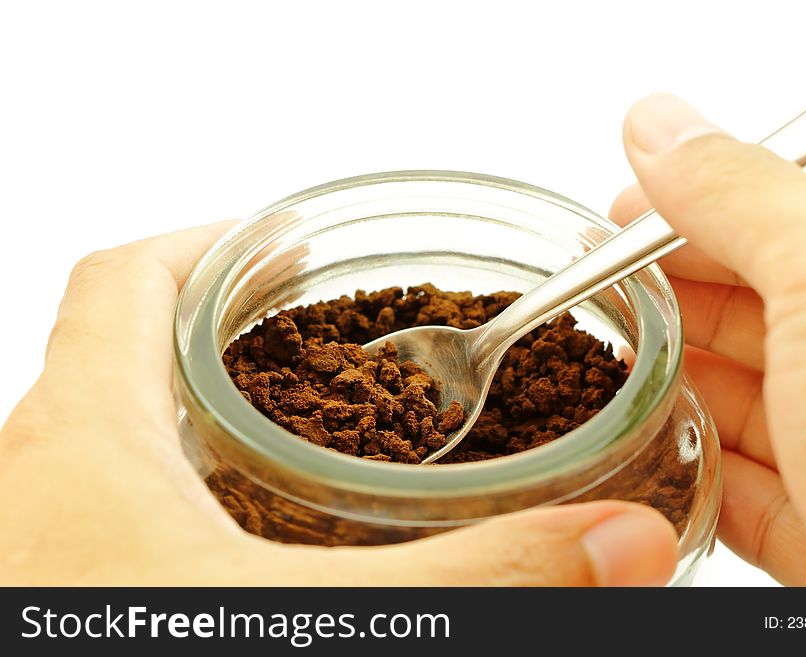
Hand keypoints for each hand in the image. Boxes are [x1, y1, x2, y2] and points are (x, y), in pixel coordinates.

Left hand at [0, 224, 677, 584]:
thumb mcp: (316, 624)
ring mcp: (47, 538)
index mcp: (85, 438)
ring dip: (212, 410)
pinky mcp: (69, 584)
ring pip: (125, 430)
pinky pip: (121, 505)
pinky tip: (261, 528)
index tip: (299, 244)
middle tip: (329, 329)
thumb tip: (625, 544)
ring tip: (311, 417)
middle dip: (234, 324)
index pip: (128, 279)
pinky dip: (192, 487)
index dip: (218, 239)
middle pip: (131, 346)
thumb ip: (477, 580)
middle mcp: (44, 476)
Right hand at [610, 94, 805, 584]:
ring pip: (746, 404)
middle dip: (667, 302)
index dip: (689, 212)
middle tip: (589, 296)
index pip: (783, 222)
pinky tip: (650, 453)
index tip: (613, 221)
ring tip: (598, 370)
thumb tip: (655, 123)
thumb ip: (741, 195)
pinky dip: (691, 468)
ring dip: (671, 386)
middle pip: (756, 316)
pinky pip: (748, 490)